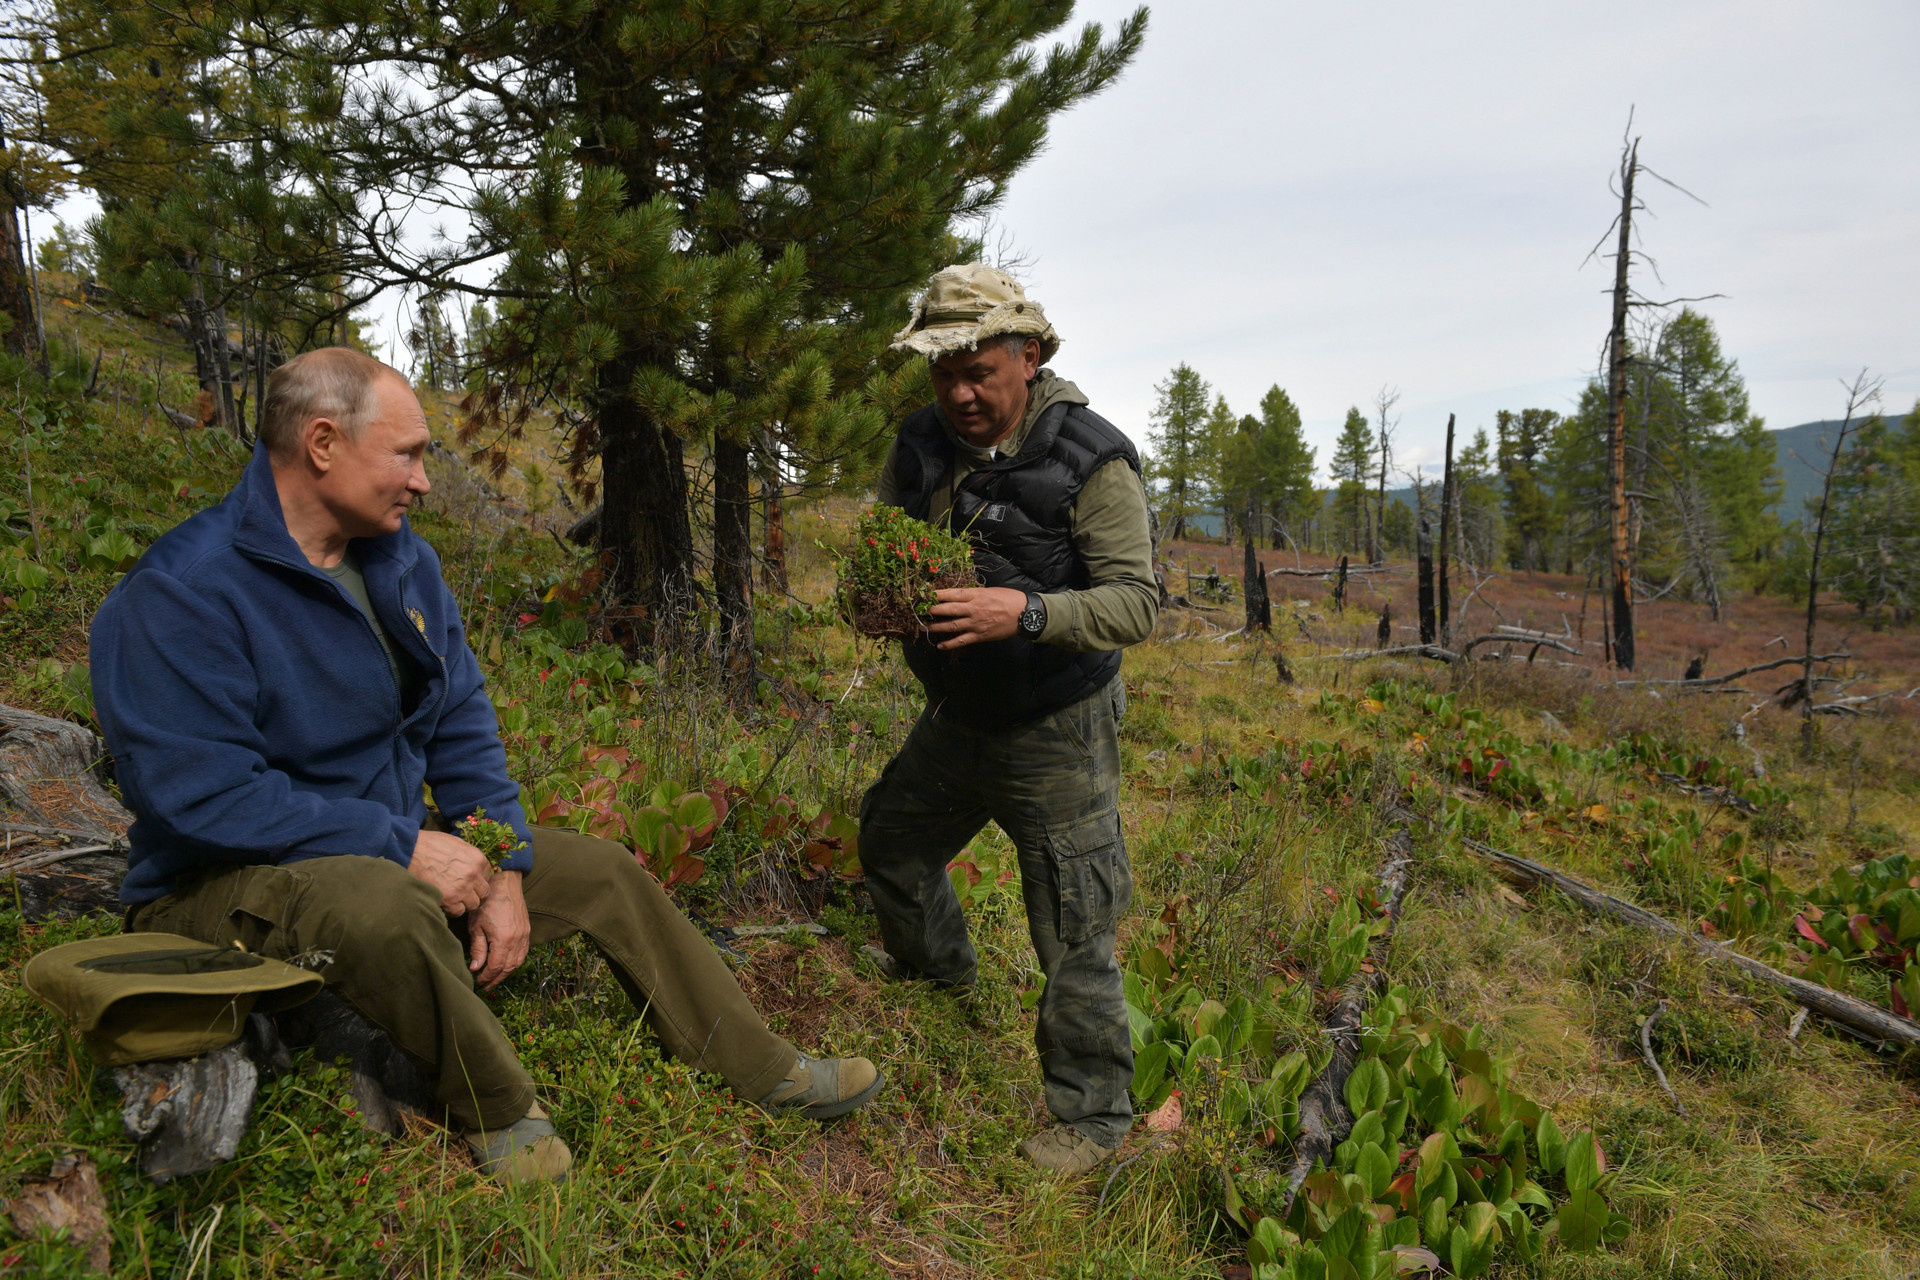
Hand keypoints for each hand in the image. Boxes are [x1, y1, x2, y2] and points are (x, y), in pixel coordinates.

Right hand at [409, 828, 491, 916]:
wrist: (411, 850)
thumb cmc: (430, 844)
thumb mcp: (457, 844)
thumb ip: (468, 857)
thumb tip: (472, 866)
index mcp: (478, 859)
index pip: (487, 876)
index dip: (478, 880)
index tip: (470, 882)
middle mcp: (474, 874)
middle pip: (484, 892)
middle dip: (474, 893)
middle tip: (463, 893)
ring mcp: (463, 888)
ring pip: (473, 904)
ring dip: (464, 903)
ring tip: (453, 898)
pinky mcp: (450, 899)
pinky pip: (459, 911)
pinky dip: (453, 909)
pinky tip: (445, 902)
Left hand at [468, 870, 530, 990]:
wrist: (505, 883)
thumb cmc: (487, 902)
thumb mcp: (476, 926)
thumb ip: (477, 948)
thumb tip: (475, 968)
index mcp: (504, 940)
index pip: (496, 967)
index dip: (486, 977)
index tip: (478, 981)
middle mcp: (517, 940)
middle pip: (508, 967)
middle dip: (497, 979)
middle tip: (486, 985)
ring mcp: (524, 935)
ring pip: (518, 962)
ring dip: (506, 972)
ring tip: (495, 977)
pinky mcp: (527, 930)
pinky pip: (523, 952)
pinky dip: (515, 962)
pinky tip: (506, 964)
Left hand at [927, 586, 1026, 649]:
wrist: (1024, 614)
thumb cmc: (1008, 598)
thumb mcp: (989, 590)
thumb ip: (973, 594)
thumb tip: (957, 596)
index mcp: (976, 595)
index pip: (951, 594)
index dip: (937, 594)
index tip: (925, 594)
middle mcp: (973, 609)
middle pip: (947, 609)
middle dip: (932, 610)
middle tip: (918, 610)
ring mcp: (975, 623)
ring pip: (951, 626)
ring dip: (935, 627)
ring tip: (923, 627)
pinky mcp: (979, 635)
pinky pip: (961, 640)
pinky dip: (949, 644)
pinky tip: (940, 645)